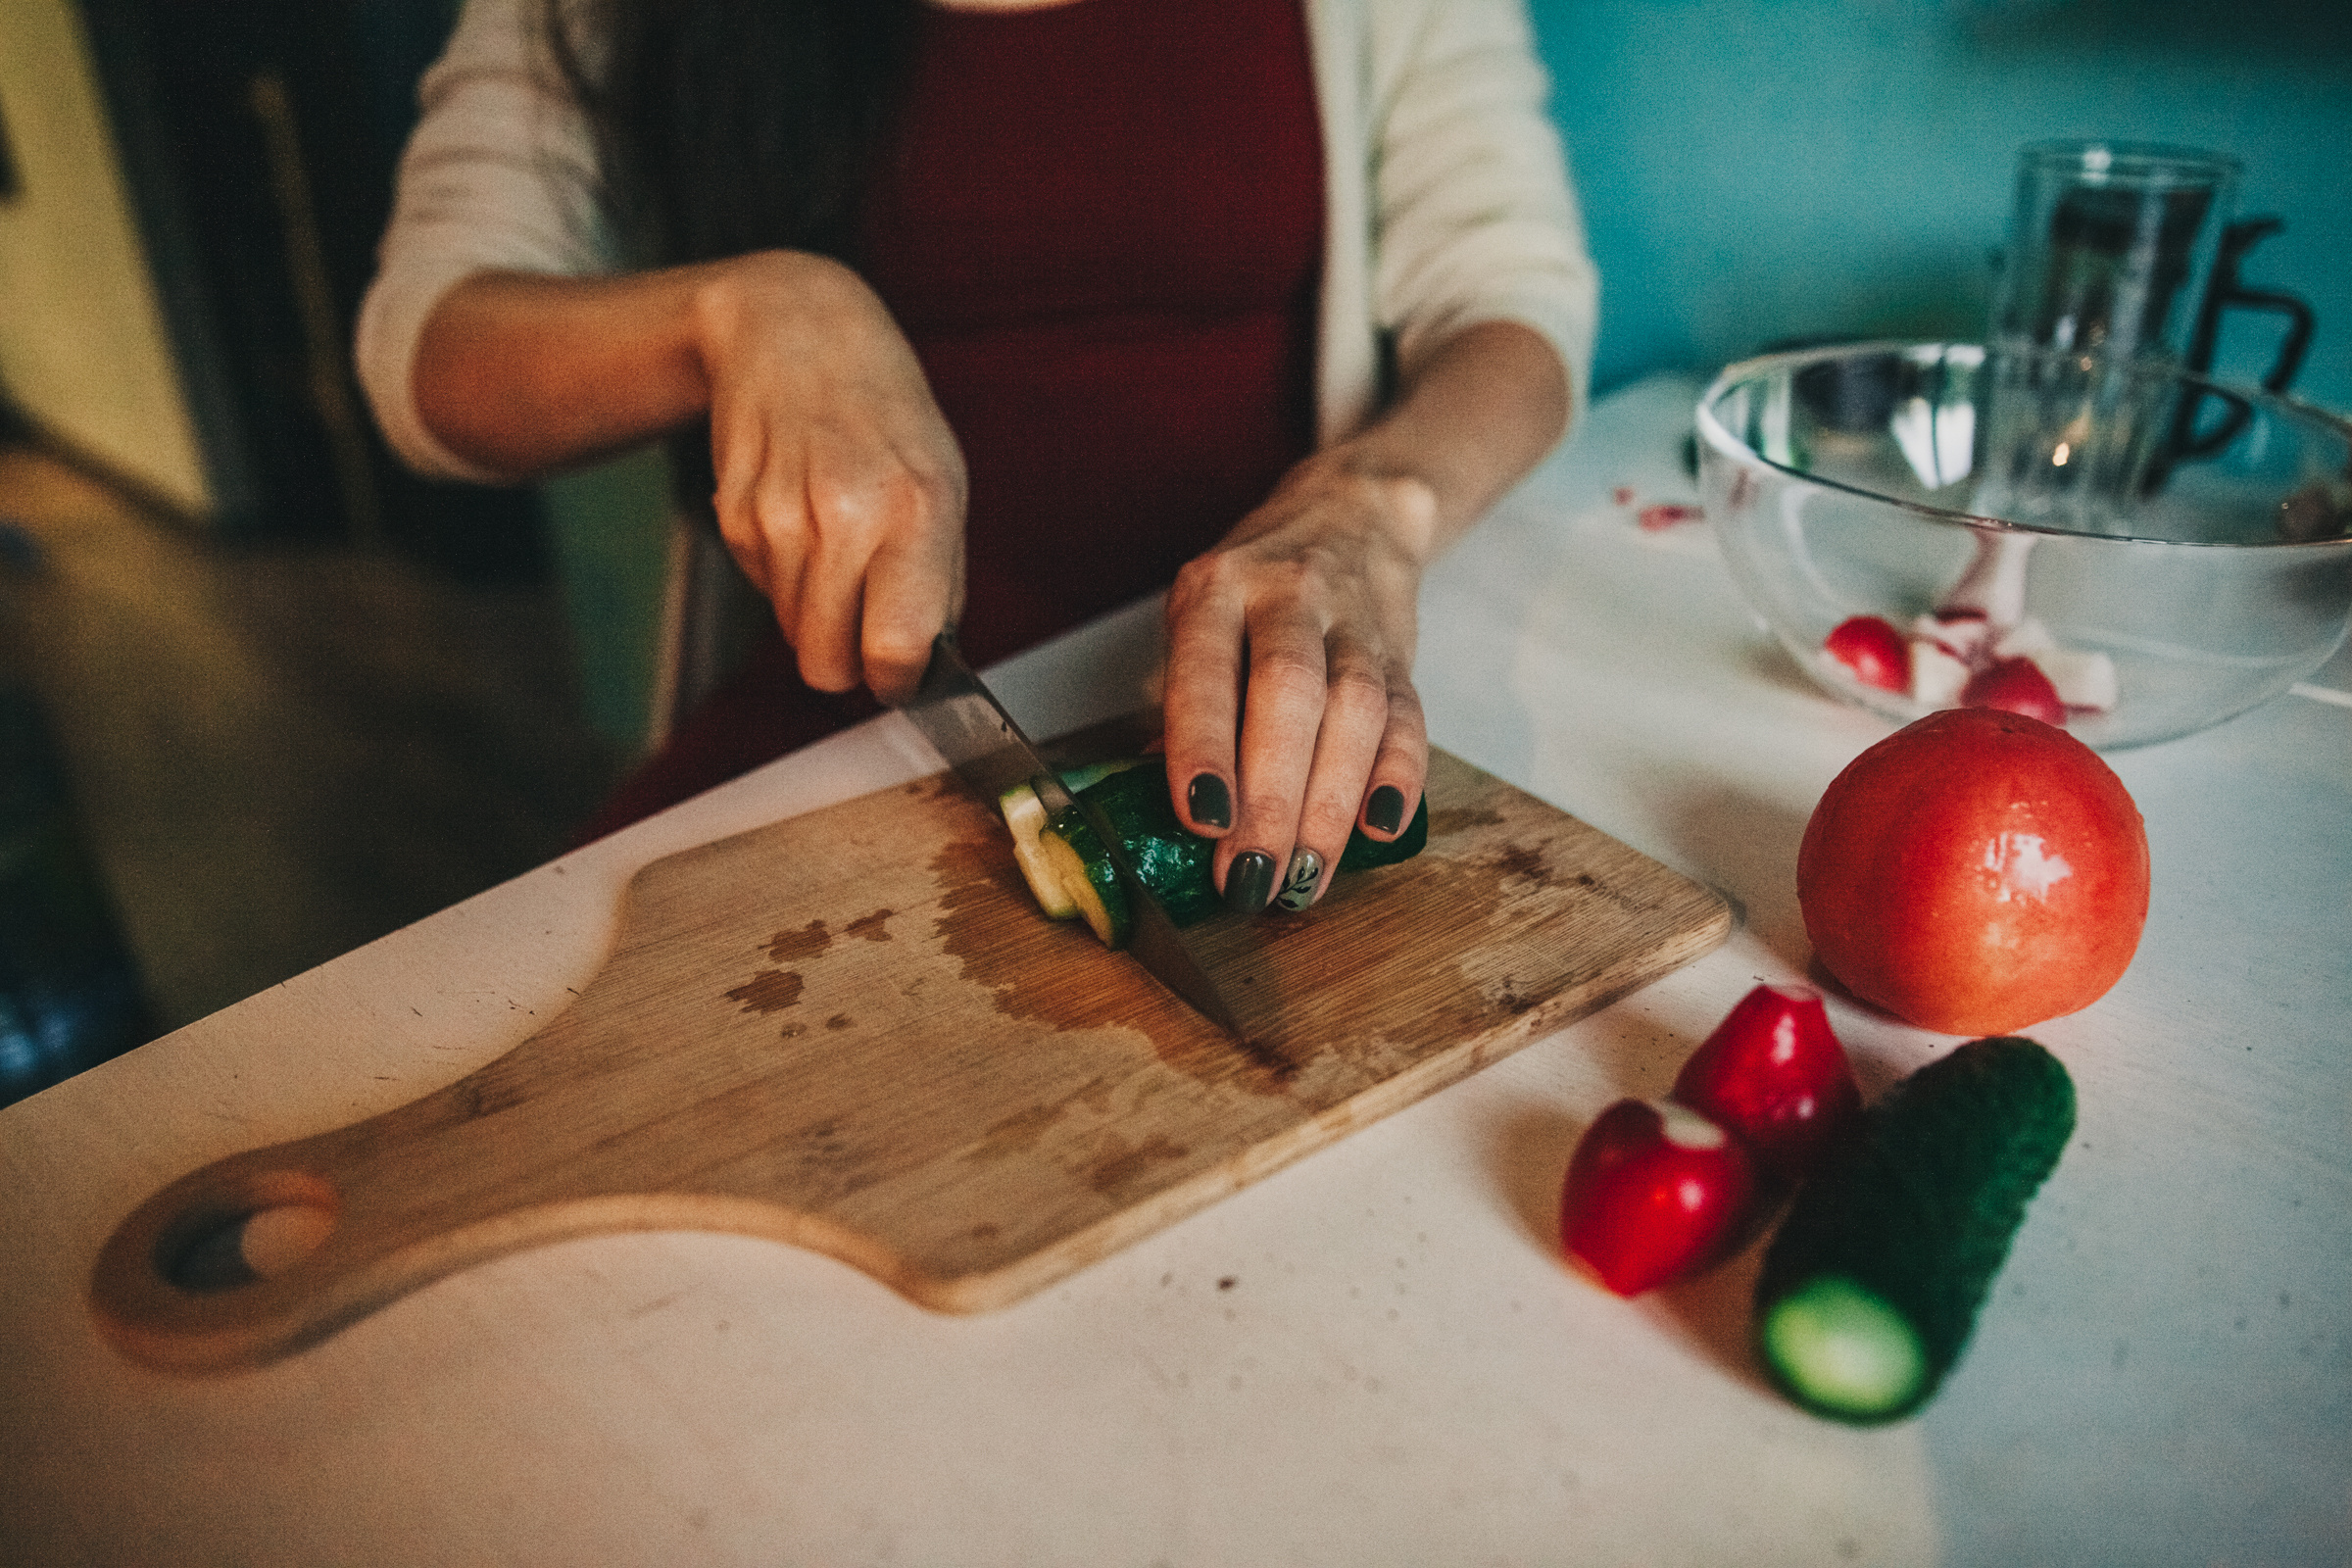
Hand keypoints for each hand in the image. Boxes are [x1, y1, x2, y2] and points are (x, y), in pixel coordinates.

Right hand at [696, 252, 965, 704]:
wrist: (796, 329)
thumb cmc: (885, 412)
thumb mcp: (945, 483)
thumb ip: (941, 580)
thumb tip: (926, 663)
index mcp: (914, 511)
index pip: (894, 650)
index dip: (896, 680)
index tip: (901, 672)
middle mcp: (844, 516)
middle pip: (827, 664)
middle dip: (849, 659)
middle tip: (867, 618)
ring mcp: (779, 517)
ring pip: (793, 634)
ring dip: (817, 611)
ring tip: (838, 544)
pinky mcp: (735, 515)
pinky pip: (764, 591)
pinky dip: (786, 574)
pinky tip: (803, 516)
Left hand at [1157, 320, 1569, 913]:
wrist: (1351, 514)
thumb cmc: (1251, 591)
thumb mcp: (1198, 622)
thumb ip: (1181, 706)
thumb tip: (1157, 805)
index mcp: (1215, 589)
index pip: (1207, 670)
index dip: (1205, 747)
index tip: (1203, 822)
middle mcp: (1286, 594)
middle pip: (1289, 694)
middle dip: (1273, 796)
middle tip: (1254, 874)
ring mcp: (1353, 620)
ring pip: (1355, 710)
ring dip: (1331, 804)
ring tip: (1307, 875)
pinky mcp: (1402, 652)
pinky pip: (1409, 716)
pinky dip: (1398, 777)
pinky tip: (1378, 828)